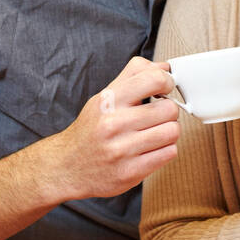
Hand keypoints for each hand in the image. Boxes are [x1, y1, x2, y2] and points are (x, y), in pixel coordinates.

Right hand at [52, 57, 180, 199]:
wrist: (67, 167)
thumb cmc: (90, 130)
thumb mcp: (105, 96)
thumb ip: (134, 76)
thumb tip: (165, 67)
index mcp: (108, 101)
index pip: (154, 79)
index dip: (167, 82)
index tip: (164, 88)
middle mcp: (114, 124)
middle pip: (169, 108)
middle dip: (168, 111)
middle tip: (157, 116)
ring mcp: (122, 150)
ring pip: (172, 132)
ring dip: (168, 132)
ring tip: (154, 133)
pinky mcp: (130, 172)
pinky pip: (169, 153)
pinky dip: (165, 150)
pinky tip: (151, 149)